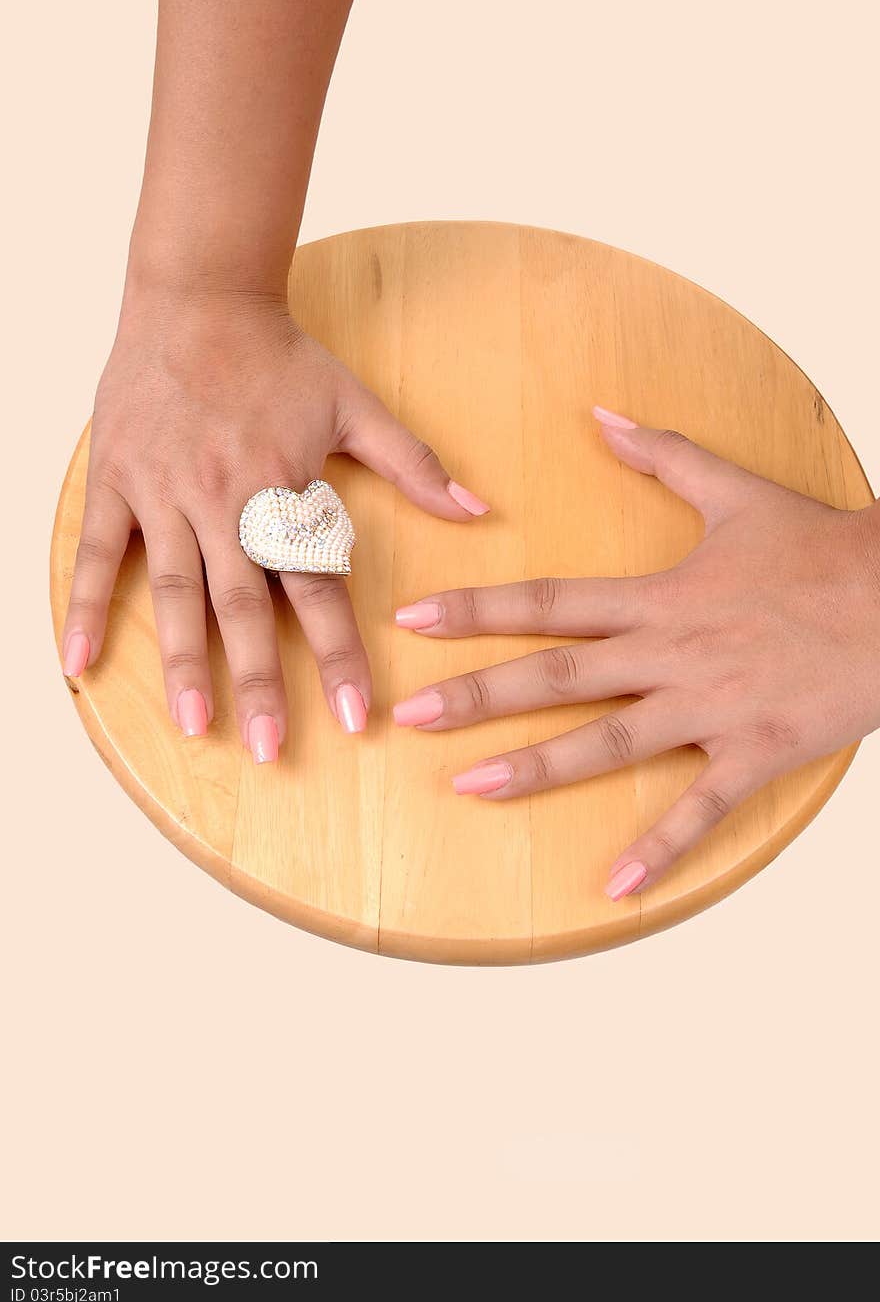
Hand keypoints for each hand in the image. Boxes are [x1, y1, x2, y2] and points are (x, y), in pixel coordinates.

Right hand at [61, 288, 488, 759]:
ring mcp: (163, 496)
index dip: (340, 656)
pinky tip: (77, 663)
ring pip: (175, 593)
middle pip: (246, 607)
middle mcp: (224, 503)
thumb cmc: (279, 357)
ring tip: (194, 726)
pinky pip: (95, 554)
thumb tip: (480, 510)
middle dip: (260, 682)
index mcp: (284, 491)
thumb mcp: (356, 406)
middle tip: (268, 748)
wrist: (198, 296)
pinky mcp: (116, 483)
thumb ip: (415, 466)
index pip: (320, 590)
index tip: (357, 718)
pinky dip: (83, 608)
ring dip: (184, 663)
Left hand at [392, 406, 879, 899]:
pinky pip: (701, 809)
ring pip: (609, 743)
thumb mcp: (738, 491)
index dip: (478, 610)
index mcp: (661, 596)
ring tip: (469, 786)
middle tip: (409, 716)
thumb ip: (664, 455)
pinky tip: (613, 884)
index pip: (550, 602)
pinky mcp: (755, 751)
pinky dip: (660, 848)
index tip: (414, 620)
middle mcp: (672, 653)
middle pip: (558, 677)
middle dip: (478, 695)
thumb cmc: (824, 546)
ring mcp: (711, 708)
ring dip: (536, 767)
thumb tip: (603, 416)